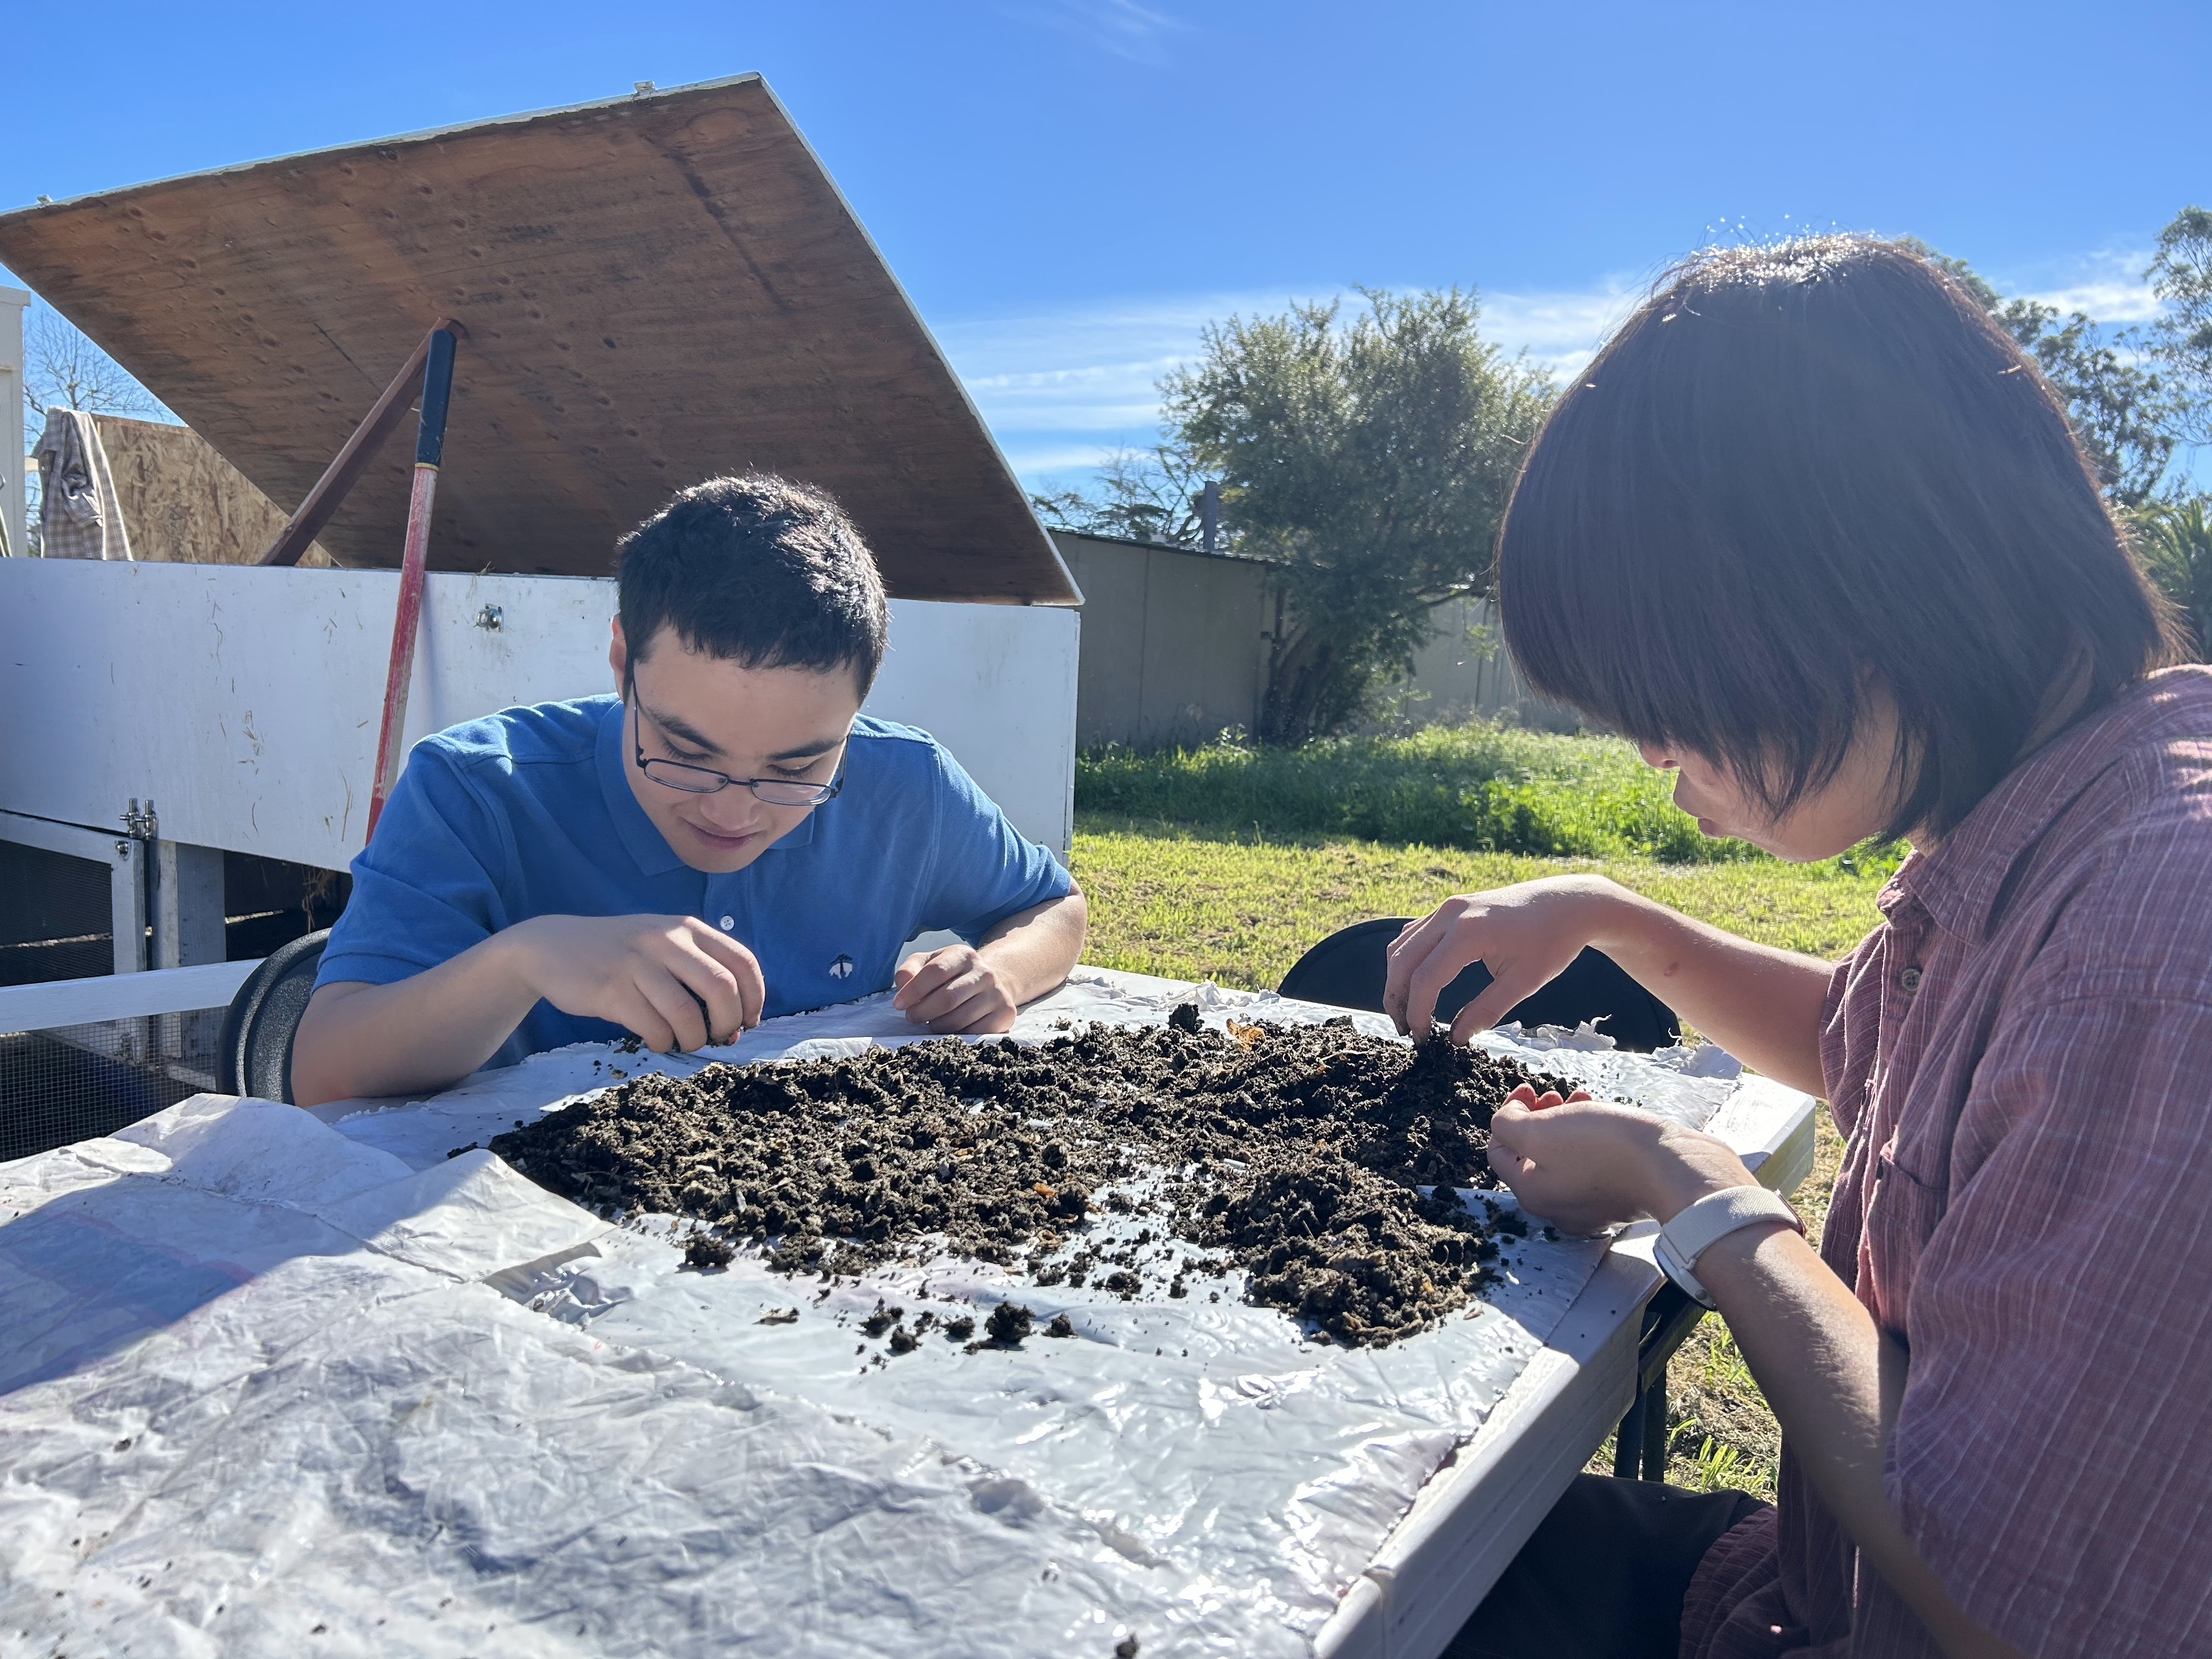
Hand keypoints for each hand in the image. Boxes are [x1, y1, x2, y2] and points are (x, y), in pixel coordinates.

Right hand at [507, 914, 764, 1051]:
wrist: (551, 947)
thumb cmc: (619, 954)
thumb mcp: (662, 944)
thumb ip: (698, 972)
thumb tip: (735, 1024)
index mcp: (687, 928)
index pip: (742, 962)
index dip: (755, 998)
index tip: (748, 1021)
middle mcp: (665, 940)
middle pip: (722, 989)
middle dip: (728, 1023)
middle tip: (718, 1037)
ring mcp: (637, 963)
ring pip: (687, 1014)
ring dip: (693, 1039)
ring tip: (684, 1042)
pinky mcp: (610, 990)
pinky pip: (653, 1027)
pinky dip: (662, 1042)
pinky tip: (656, 1039)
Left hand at [893, 943, 1018, 1033]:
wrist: (988, 984)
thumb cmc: (949, 975)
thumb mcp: (927, 964)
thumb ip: (909, 970)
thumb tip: (903, 985)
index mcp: (963, 955)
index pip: (935, 971)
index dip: (913, 990)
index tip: (898, 1004)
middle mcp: (984, 972)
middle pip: (948, 998)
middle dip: (922, 1012)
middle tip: (912, 1017)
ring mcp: (997, 994)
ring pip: (959, 1020)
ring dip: (936, 1026)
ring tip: (931, 1022)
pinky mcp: (1005, 1014)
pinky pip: (973, 1033)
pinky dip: (955, 1036)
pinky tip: (950, 1029)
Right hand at [1384, 875, 1622, 1042]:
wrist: (1568, 903)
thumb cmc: (1552, 942)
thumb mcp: (1524, 982)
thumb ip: (1486, 1010)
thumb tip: (1455, 1038)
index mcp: (1469, 932)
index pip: (1425, 978)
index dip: (1418, 1012)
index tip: (1423, 1039)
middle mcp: (1450, 914)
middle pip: (1402, 960)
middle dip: (1397, 998)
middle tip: (1406, 1031)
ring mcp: (1447, 907)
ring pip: (1402, 945)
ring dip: (1398, 979)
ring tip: (1407, 1011)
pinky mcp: (1450, 907)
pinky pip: (1414, 934)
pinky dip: (1407, 961)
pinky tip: (1416, 983)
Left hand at [1486, 1082, 1755, 1232]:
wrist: (1674, 1169)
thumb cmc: (1606, 1149)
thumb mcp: (1541, 1130)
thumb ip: (1509, 1125)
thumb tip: (1505, 1121)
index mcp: (1532, 1194)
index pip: (1498, 1153)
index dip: (1506, 1115)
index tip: (1527, 1089)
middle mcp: (1558, 1208)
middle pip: (1531, 1156)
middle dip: (1536, 1117)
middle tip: (1551, 1094)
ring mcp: (1591, 1206)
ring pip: (1563, 1156)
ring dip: (1565, 1121)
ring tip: (1580, 1097)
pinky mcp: (1620, 1197)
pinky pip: (1593, 1164)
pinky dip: (1591, 1136)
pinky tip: (1604, 1114)